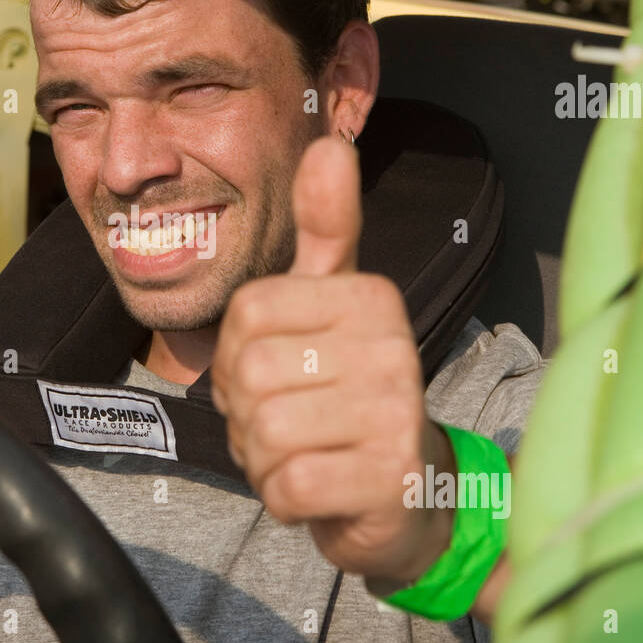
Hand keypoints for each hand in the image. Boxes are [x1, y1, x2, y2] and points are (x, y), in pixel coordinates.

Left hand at [211, 135, 454, 584]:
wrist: (402, 495)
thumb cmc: (345, 393)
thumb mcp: (330, 305)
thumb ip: (325, 229)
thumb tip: (329, 144)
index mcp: (371, 297)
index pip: (247, 313)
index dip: (239, 354)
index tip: (281, 373)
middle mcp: (393, 347)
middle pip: (250, 373)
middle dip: (247, 413)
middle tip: (291, 423)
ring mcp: (396, 414)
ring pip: (264, 432)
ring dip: (263, 458)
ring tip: (304, 453)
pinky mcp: (390, 480)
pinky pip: (288, 486)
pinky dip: (283, 498)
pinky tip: (317, 489)